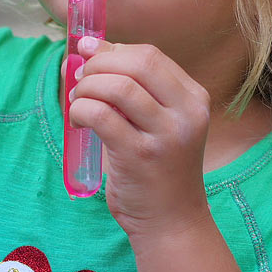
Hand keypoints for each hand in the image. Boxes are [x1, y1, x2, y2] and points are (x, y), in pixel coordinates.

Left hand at [68, 37, 212, 241]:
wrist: (172, 222)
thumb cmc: (156, 168)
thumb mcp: (156, 122)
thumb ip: (129, 88)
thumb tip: (84, 51)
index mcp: (193, 98)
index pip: (150, 55)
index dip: (112, 49)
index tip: (87, 54)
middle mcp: (187, 113)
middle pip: (137, 62)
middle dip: (98, 65)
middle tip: (80, 81)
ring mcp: (167, 135)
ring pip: (118, 86)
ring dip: (87, 88)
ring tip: (78, 103)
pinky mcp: (140, 156)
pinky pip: (101, 115)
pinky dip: (80, 110)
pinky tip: (78, 121)